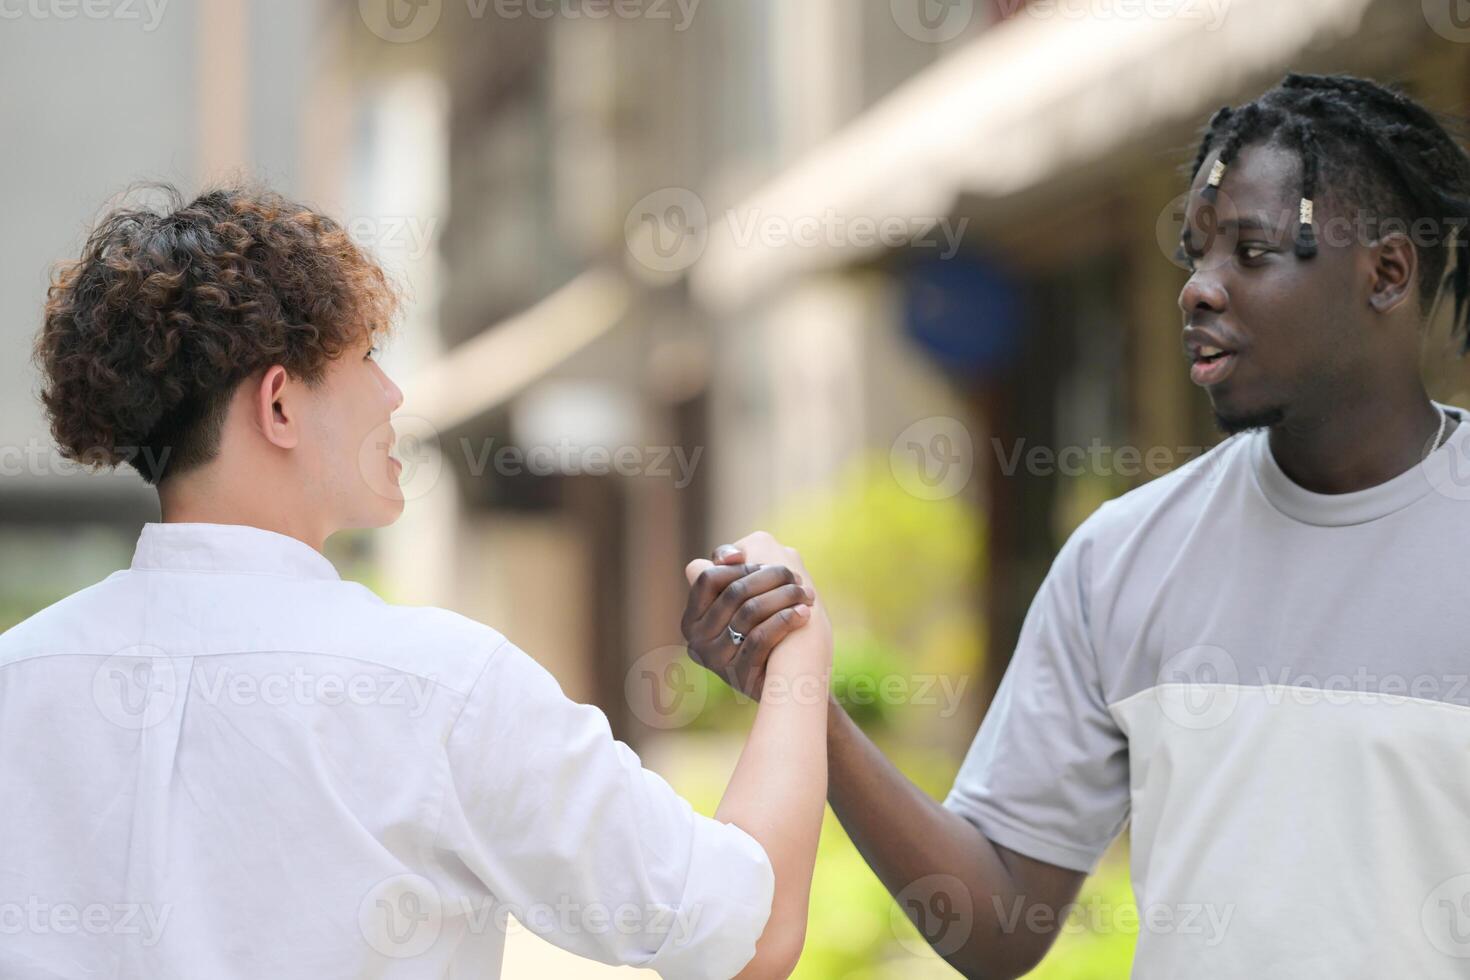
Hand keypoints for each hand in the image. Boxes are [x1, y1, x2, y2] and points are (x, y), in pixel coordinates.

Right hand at [681, 531, 828, 699]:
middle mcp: (696, 641)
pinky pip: (760, 639)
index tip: (770, 563)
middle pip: (734, 592)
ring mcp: (715, 660)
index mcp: (692, 619)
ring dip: (784, 596)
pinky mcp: (737, 676)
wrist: (789, 683)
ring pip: (749, 612)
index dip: (741, 567)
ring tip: (806, 594)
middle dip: (770, 577)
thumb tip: (734, 554)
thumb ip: (733, 572)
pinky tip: (804, 613)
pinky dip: (785, 620)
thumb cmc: (767, 632)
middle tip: (797, 576)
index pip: (708, 578)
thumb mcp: (744, 601)